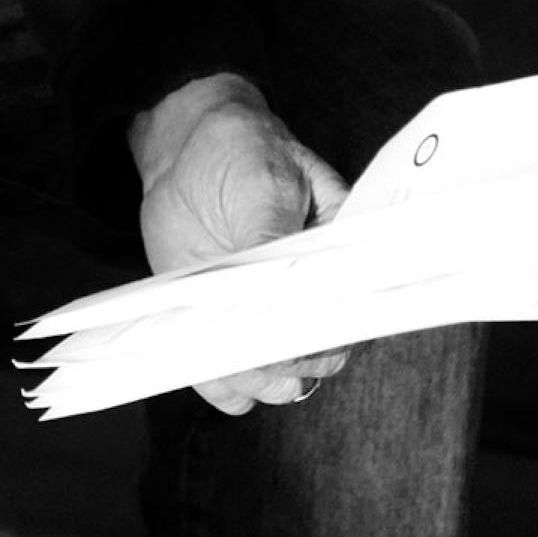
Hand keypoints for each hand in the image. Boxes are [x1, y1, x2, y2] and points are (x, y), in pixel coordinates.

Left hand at [131, 73, 351, 415]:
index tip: (302, 329)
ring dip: (258, 380)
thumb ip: (275, 237)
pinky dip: (222, 385)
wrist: (184, 152)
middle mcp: (308, 293)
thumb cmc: (240, 151)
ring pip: (277, 375)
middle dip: (293, 362)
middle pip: (318, 353)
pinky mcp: (226, 325)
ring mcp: (265, 314)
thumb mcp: (264, 184)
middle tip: (261, 348)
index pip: (352, 308)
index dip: (333, 329)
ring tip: (233, 360)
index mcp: (337, 253)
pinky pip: (230, 376)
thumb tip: (289, 292)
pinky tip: (213, 371)